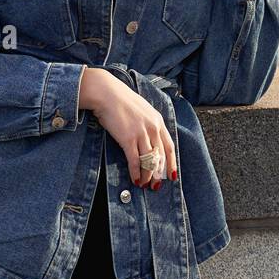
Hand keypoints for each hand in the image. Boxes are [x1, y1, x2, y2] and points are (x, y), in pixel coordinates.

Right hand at [78, 68, 176, 188]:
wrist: (106, 93)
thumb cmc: (120, 100)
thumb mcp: (141, 109)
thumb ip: (148, 123)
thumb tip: (149, 139)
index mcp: (157, 120)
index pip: (169, 146)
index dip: (171, 163)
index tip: (172, 175)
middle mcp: (152, 128)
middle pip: (160, 157)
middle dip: (159, 174)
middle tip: (156, 185)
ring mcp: (141, 133)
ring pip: (149, 161)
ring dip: (147, 176)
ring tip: (144, 185)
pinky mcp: (128, 139)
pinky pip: (135, 161)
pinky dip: (136, 172)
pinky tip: (135, 180)